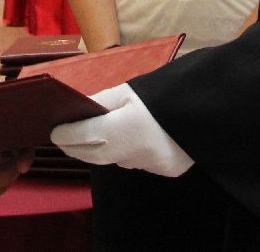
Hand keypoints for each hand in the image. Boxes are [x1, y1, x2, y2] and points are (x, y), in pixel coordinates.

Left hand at [49, 83, 193, 176]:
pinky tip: (130, 139)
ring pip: (117, 160)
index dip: (65, 135)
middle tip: (64, 139)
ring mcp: (152, 164)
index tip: (53, 132)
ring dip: (103, 150)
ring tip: (93, 137)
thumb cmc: (165, 92)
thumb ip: (100, 101)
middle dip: (76, 147)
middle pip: (95, 155)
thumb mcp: (130, 89)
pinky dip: (128, 152)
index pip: (84, 136)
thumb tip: (77, 110)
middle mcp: (137, 151)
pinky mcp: (166, 170)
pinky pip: (138, 162)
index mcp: (126, 127)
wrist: (207, 108)